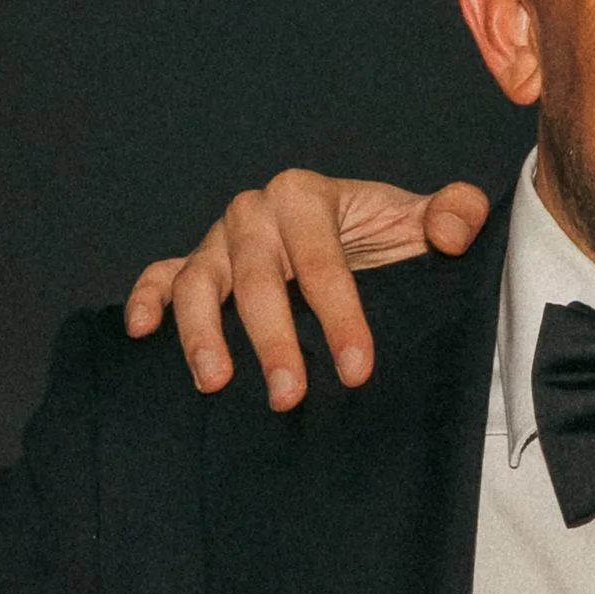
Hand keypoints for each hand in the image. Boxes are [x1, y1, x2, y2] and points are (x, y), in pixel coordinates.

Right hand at [123, 171, 491, 407]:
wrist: (350, 232)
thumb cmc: (383, 234)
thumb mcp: (422, 221)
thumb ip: (454, 214)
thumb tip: (452, 233)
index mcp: (306, 197)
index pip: (323, 263)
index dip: (340, 317)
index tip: (357, 369)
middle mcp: (253, 213)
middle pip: (258, 280)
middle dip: (273, 341)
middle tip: (290, 396)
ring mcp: (218, 240)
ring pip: (200, 283)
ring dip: (202, 333)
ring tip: (214, 383)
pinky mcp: (192, 263)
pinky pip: (160, 277)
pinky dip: (146, 299)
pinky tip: (140, 333)